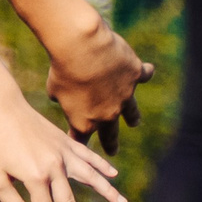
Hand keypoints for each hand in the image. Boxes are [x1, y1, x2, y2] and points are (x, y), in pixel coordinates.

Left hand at [0, 95, 124, 201]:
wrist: (3, 110)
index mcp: (34, 177)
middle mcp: (53, 167)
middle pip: (68, 201)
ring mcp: (63, 153)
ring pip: (89, 176)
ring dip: (106, 191)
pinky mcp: (66, 142)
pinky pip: (88, 156)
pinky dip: (101, 165)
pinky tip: (113, 174)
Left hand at [42, 19, 156, 149]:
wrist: (82, 49)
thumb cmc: (61, 70)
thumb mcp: (54, 90)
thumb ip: (63, 99)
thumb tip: (63, 98)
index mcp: (84, 121)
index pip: (82, 138)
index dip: (79, 142)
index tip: (77, 147)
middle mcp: (108, 113)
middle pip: (110, 134)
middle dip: (110, 143)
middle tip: (112, 151)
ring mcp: (125, 96)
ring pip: (131, 112)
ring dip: (133, 117)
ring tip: (134, 122)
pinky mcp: (136, 75)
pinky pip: (145, 76)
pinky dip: (145, 73)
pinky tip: (147, 71)